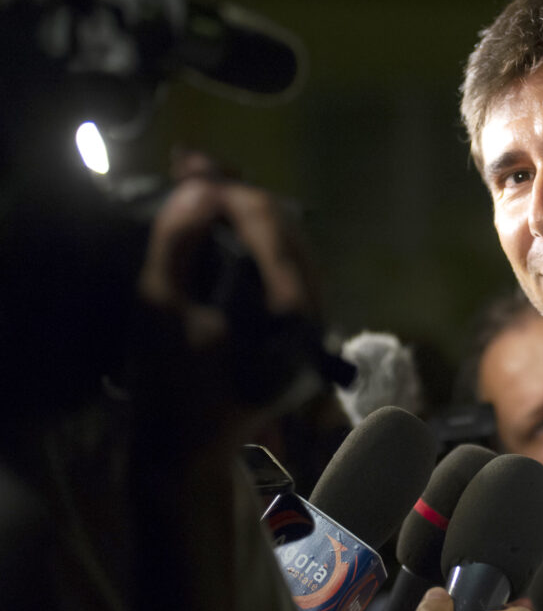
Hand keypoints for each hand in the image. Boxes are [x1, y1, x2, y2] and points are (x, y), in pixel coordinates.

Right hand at [133, 174, 318, 446]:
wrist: (185, 448)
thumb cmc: (166, 386)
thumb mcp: (158, 308)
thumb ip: (178, 243)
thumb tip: (200, 188)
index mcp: (291, 316)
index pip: (273, 232)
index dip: (231, 192)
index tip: (189, 165)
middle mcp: (315, 315)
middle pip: (288, 230)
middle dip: (238, 194)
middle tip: (188, 161)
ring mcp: (311, 321)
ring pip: (288, 244)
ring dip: (244, 210)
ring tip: (196, 177)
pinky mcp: (296, 325)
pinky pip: (281, 266)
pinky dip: (251, 237)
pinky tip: (216, 214)